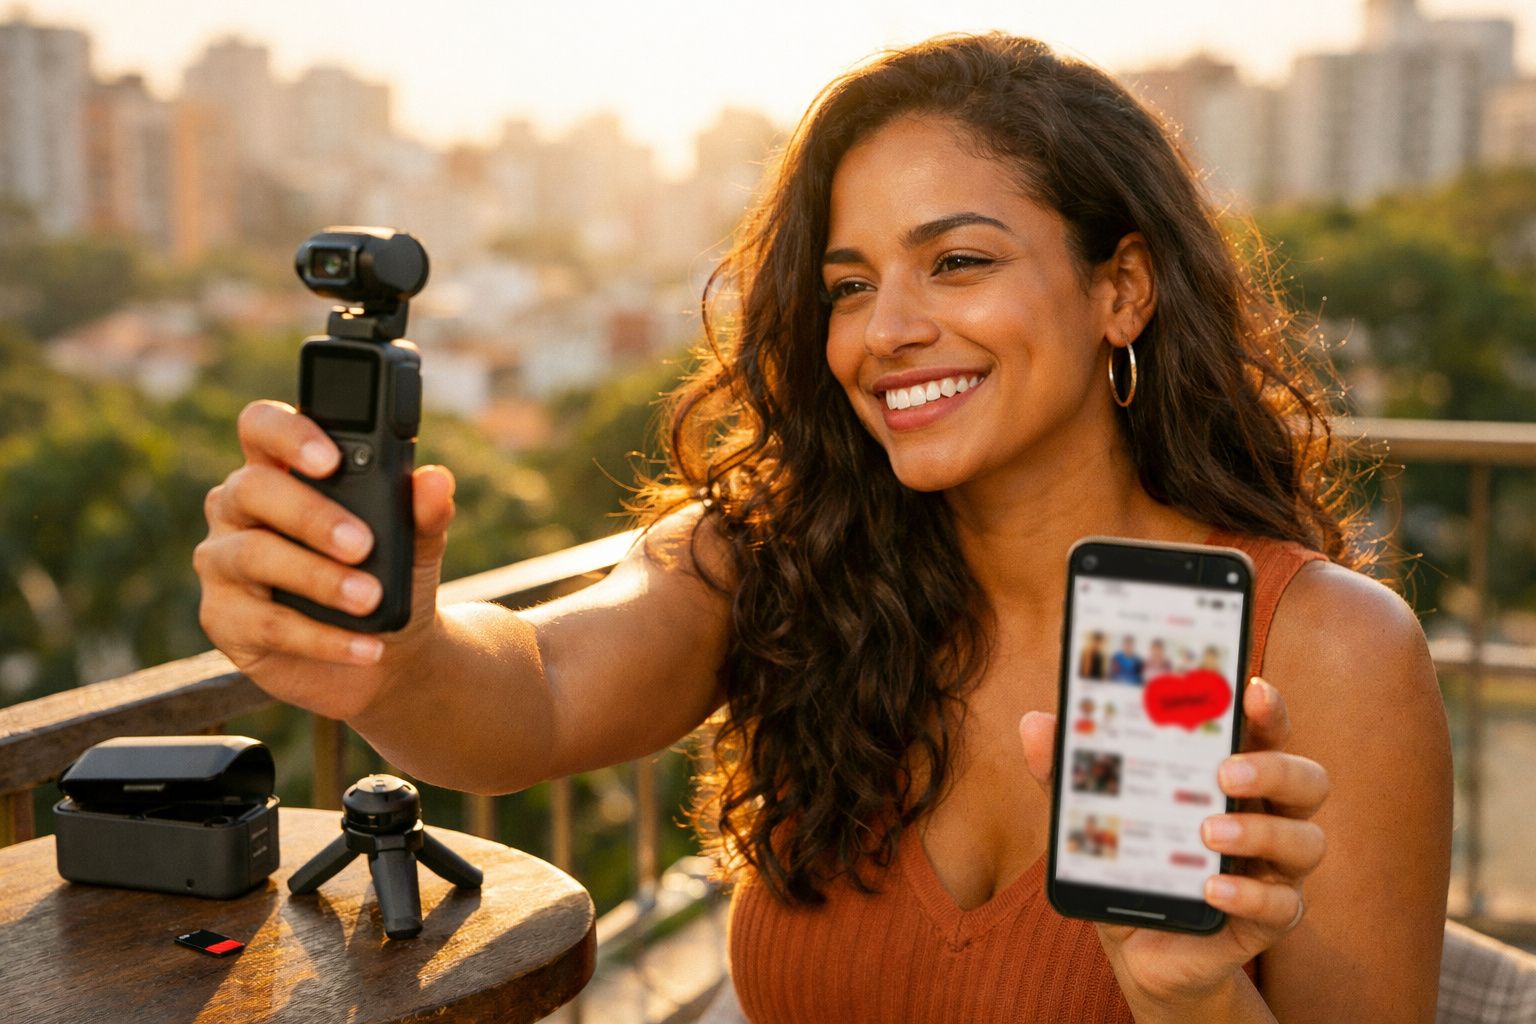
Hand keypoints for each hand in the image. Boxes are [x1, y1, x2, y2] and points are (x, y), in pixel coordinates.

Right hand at [193, 400, 455, 719]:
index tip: (331, 459)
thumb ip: (424, 512)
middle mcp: (241, 508)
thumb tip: (436, 480)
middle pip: (252, 488)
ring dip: (319, 578)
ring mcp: (224, 561)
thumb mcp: (418, 545)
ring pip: (254, 555)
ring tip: (369, 599)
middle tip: (363, 544)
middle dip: (310, 514)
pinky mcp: (224, 618)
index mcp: (282, 470)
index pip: (262, 427)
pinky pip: (266, 623)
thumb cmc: (391, 580)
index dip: (288, 433)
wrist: (392, 656)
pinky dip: (322, 638)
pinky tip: (364, 648)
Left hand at [1018, 676, 1328, 1005]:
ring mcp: (1274, 868)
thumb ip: (1068, 773)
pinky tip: (1211, 888)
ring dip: (1260, 832)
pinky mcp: (1267, 919)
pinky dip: (1249, 895)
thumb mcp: (1094, 814)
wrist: (1136, 947)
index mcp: (1232, 775)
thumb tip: (1035, 723)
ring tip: (1208, 830)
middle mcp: (1266, 814)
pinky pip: (1282, 907)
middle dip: (1274, 767)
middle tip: (1224, 770)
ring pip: (1307, 840)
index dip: (1267, 708)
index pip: (1265, 731)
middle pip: (1307, 779)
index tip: (1250, 687)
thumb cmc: (1129, 859)